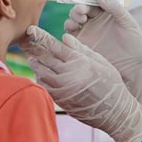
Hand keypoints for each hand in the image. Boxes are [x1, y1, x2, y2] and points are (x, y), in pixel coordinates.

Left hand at [20, 26, 141, 141]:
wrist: (115, 112)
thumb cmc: (112, 84)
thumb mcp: (101, 62)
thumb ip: (81, 49)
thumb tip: (64, 37)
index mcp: (79, 63)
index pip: (55, 46)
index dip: (41, 37)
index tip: (31, 29)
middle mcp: (68, 75)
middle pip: (44, 59)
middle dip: (34, 49)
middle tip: (26, 43)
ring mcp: (63, 89)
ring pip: (42, 73)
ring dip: (36, 64)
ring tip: (32, 58)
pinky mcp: (61, 100)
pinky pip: (45, 87)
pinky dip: (41, 79)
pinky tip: (41, 74)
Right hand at [64, 0, 141, 109]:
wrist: (134, 68)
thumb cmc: (135, 44)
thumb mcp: (128, 23)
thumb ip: (115, 8)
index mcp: (108, 11)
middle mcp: (96, 19)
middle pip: (82, 5)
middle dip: (79, 4)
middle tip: (81, 9)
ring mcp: (88, 30)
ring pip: (74, 17)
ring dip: (73, 14)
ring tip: (79, 18)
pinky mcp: (82, 43)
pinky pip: (71, 32)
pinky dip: (68, 27)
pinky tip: (72, 28)